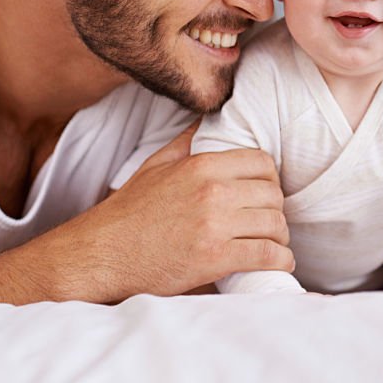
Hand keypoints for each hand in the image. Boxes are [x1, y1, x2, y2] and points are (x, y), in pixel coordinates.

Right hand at [67, 121, 292, 301]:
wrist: (102, 255)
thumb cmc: (128, 212)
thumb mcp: (155, 165)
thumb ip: (187, 142)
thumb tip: (208, 119)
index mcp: (201, 166)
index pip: (262, 162)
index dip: (270, 178)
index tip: (265, 193)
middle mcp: (212, 191)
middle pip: (273, 194)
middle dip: (276, 209)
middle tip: (269, 221)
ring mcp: (214, 225)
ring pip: (274, 224)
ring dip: (280, 237)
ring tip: (275, 243)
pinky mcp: (215, 258)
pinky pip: (267, 255)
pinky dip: (280, 260)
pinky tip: (278, 263)